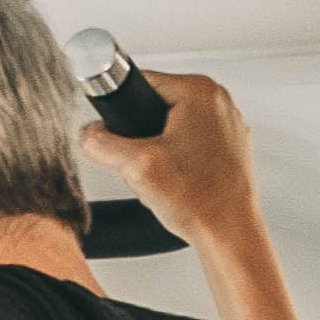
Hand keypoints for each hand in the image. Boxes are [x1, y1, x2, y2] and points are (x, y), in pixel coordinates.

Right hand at [84, 69, 263, 250]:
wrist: (230, 236)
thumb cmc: (202, 202)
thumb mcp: (136, 167)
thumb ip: (102, 144)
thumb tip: (89, 135)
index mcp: (199, 92)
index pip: (141, 82)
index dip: (123, 110)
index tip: (124, 134)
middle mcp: (218, 102)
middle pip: (157, 105)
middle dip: (142, 134)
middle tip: (147, 161)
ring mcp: (227, 125)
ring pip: (173, 126)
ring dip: (160, 148)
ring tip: (166, 174)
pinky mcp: (230, 147)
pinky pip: (191, 143)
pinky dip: (180, 160)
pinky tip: (180, 180)